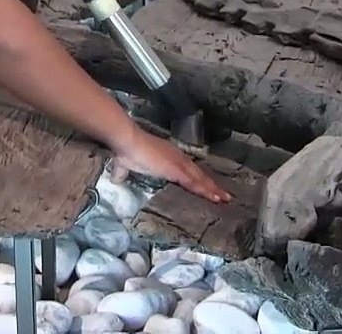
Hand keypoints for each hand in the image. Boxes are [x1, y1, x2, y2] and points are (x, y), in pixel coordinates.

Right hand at [110, 127, 232, 203]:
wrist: (128, 142)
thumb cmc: (127, 151)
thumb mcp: (124, 165)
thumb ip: (122, 172)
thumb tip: (115, 178)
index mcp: (168, 156)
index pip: (187, 170)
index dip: (197, 178)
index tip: (206, 186)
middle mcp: (177, 158)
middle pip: (198, 174)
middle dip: (210, 185)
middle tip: (224, 195)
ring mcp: (179, 164)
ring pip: (200, 179)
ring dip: (213, 189)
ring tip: (225, 199)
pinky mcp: (177, 171)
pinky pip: (195, 183)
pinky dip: (206, 191)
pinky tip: (215, 198)